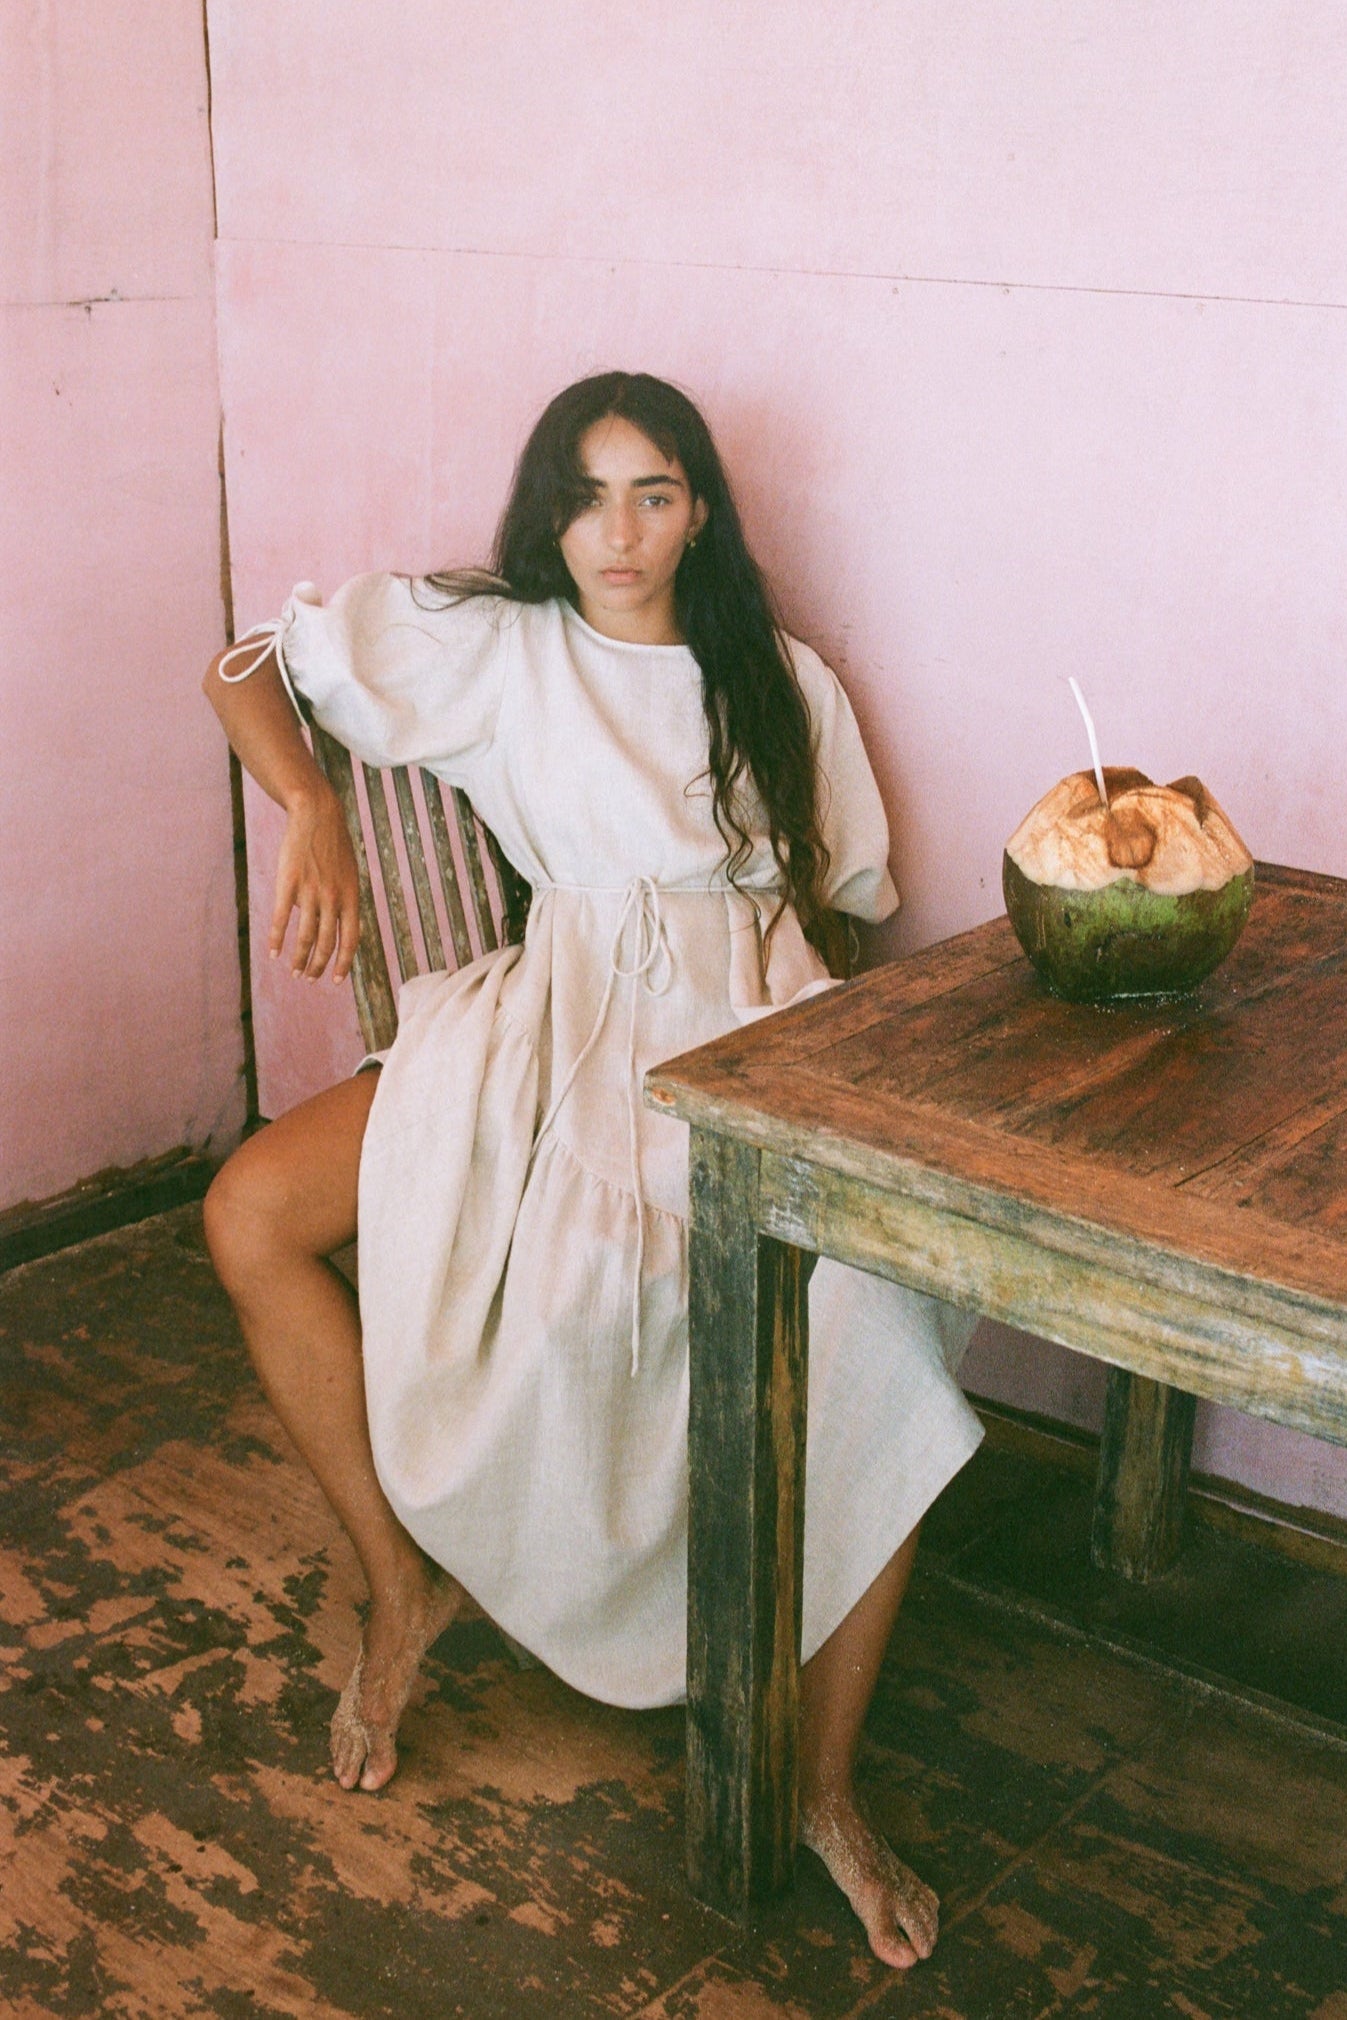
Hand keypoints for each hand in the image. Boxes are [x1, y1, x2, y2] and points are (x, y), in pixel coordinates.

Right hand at [272, 786, 361, 981]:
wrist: (317, 815)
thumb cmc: (334, 845)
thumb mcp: (349, 874)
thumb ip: (342, 901)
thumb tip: (329, 925)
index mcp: (351, 897)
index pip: (350, 940)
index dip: (343, 963)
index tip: (335, 980)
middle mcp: (333, 899)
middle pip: (325, 943)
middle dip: (317, 966)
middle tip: (309, 979)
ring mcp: (310, 892)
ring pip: (305, 937)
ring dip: (299, 959)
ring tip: (294, 972)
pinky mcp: (288, 884)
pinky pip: (281, 919)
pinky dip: (276, 939)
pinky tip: (272, 952)